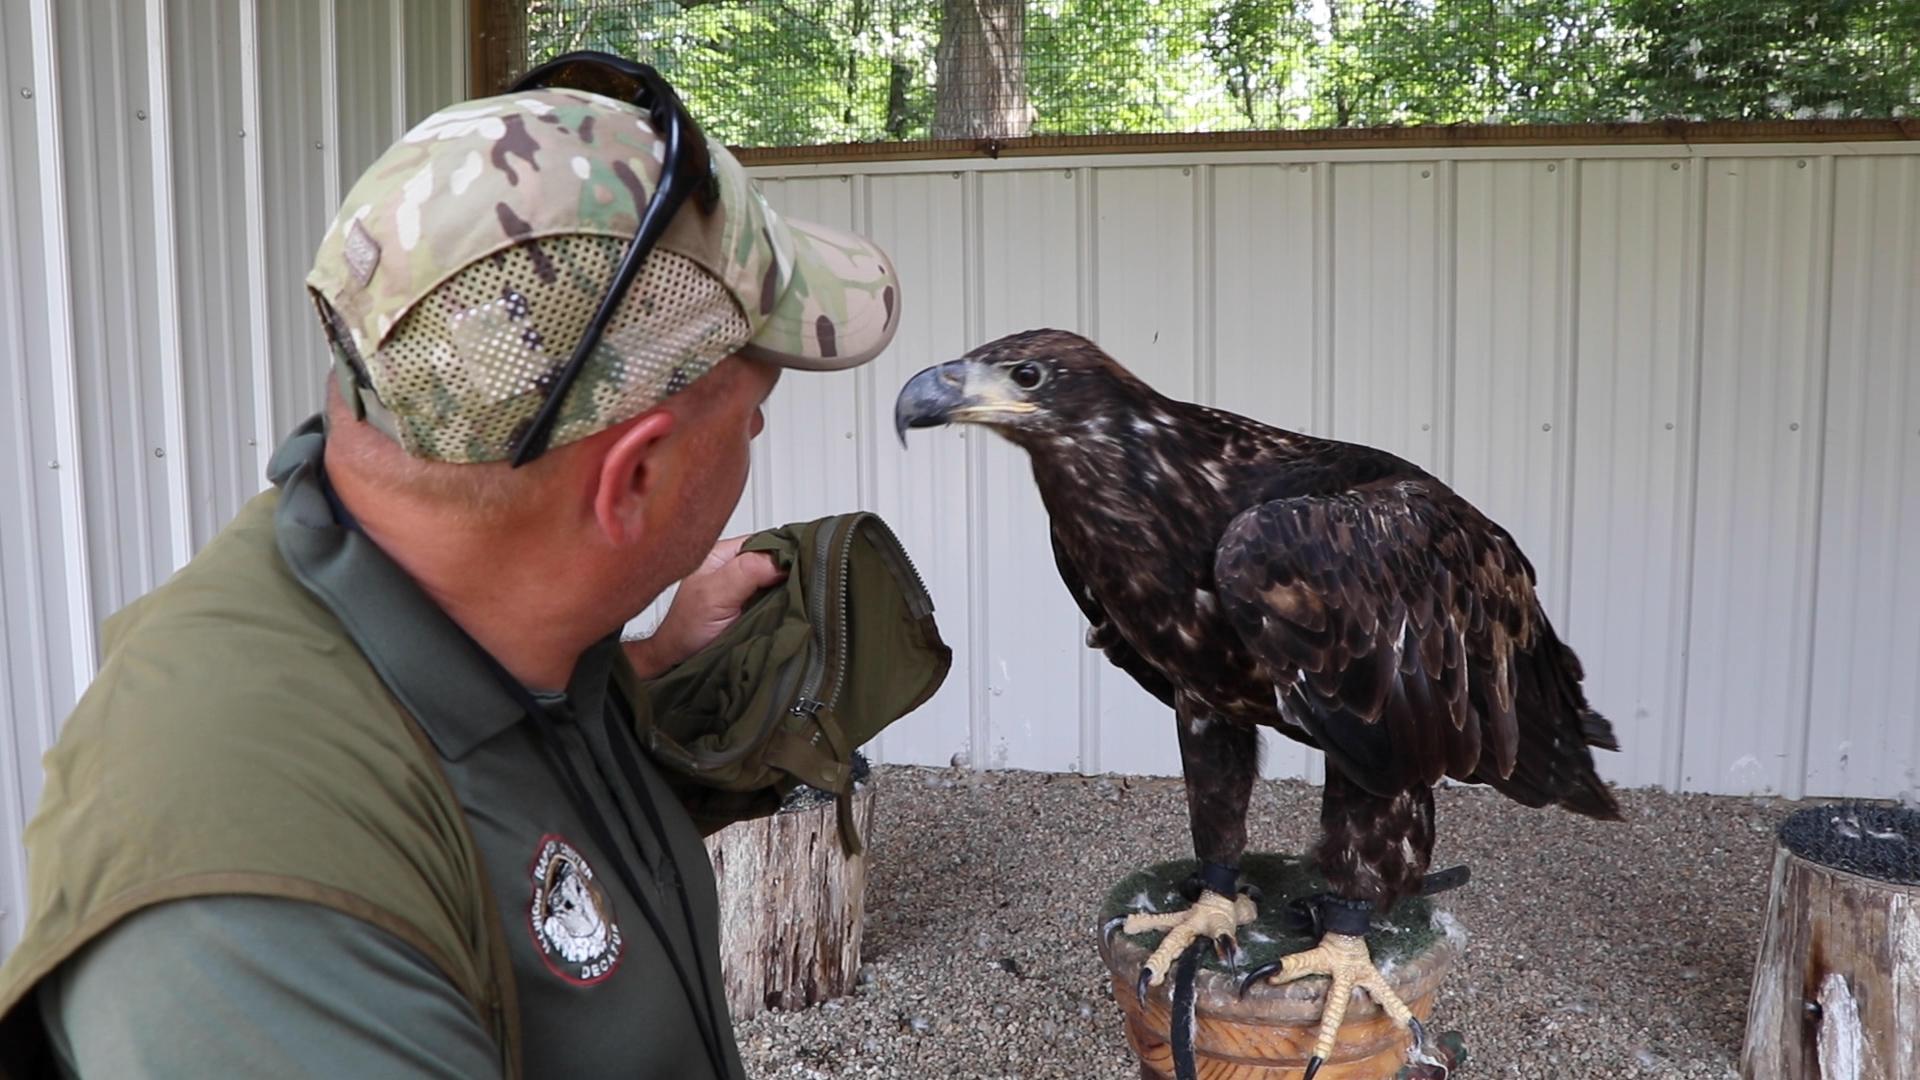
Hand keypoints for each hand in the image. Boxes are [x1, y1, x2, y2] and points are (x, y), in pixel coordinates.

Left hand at [625, 536, 786, 678]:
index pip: (767, 542)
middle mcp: (739, 568)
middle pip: (777, 562)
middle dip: (791, 574)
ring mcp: (750, 590)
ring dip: (791, 593)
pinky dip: (788, 608)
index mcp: (725, 553)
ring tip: (801, 602)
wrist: (681, 662)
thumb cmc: (686, 629)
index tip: (802, 566)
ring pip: (782, 583)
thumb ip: (746, 571)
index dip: (785, 553)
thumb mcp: (713, 593)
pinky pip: (781, 603)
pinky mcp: (758, 610)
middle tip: (803, 587)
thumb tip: (782, 561)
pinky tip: (794, 612)